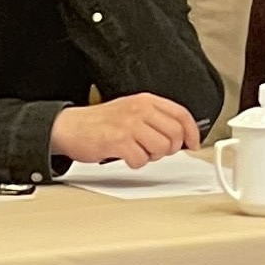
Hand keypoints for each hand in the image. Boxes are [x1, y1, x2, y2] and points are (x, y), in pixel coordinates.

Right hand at [50, 93, 199, 166]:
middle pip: (175, 134)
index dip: (192, 132)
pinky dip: (136, 163)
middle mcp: (140, 109)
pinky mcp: (118, 141)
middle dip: (170, 148)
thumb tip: (181, 136)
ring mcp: (129, 125)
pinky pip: (141, 160)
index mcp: (146, 100)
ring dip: (152, 156)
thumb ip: (155, 119)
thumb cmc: (101, 122)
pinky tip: (126, 156)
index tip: (193, 144)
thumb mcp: (132, 110)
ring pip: (161, 148)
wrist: (70, 127)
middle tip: (157, 151)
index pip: (181, 114)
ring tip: (138, 151)